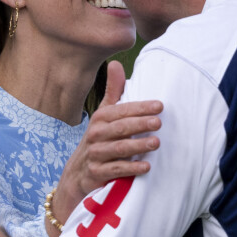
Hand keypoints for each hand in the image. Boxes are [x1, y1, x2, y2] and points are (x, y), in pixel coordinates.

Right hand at [54, 61, 162, 221]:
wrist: (77, 173)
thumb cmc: (98, 138)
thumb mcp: (104, 114)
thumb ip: (114, 91)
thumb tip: (115, 63)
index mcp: (100, 118)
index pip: (121, 110)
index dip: (140, 108)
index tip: (159, 106)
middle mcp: (96, 134)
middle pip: (120, 128)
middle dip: (139, 124)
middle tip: (159, 123)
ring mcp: (95, 155)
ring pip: (118, 149)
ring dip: (137, 146)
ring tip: (156, 143)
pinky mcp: (95, 173)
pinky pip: (114, 170)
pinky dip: (130, 168)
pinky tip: (146, 166)